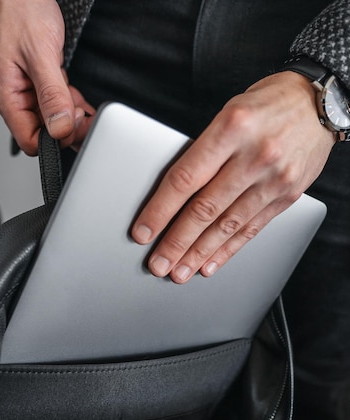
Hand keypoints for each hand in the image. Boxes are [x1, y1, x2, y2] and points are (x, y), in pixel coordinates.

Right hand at [0, 0, 94, 154]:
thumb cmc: (18, 7)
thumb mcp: (40, 54)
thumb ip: (52, 95)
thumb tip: (60, 128)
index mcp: (6, 95)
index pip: (30, 140)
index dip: (55, 140)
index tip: (73, 124)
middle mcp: (12, 95)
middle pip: (42, 132)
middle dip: (66, 127)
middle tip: (84, 114)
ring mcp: (23, 88)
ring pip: (50, 117)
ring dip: (69, 114)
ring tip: (80, 102)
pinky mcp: (34, 79)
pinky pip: (53, 101)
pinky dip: (68, 102)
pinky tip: (77, 98)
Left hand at [131, 72, 334, 282]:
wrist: (321, 103)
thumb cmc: (268, 104)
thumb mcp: (230, 111)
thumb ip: (204, 150)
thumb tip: (171, 193)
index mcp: (232, 127)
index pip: (185, 178)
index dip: (160, 210)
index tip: (143, 232)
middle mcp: (255, 155)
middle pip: (204, 208)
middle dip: (176, 242)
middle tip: (158, 264)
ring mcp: (274, 178)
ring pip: (227, 225)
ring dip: (199, 253)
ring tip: (180, 271)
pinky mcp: (287, 196)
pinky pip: (252, 229)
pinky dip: (228, 250)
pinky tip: (211, 264)